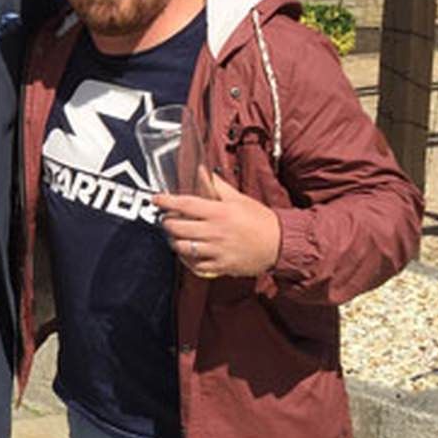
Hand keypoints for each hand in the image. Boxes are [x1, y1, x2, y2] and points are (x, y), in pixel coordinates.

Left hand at [154, 172, 281, 278]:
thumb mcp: (238, 198)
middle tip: (166, 218)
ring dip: (174, 241)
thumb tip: (201, 170)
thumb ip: (216, 185)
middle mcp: (216, 232)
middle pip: (178, 227)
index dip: (167, 201)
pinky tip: (186, 252)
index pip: (186, 204)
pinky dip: (186, 260)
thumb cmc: (260, 219)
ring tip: (175, 235)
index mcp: (219, 212)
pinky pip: (195, 266)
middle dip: (167, 222)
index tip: (156, 199)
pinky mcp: (221, 266)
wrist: (281, 244)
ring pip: (182, 247)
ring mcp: (218, 251)